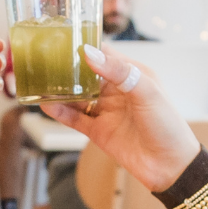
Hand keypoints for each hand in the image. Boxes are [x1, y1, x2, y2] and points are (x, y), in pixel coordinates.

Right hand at [41, 44, 200, 192]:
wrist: (170, 167)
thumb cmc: (168, 127)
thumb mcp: (147, 93)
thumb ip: (119, 72)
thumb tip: (89, 53)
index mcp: (133, 76)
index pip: (105, 56)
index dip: (86, 47)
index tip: (64, 41)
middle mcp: (117, 91)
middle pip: (85, 76)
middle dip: (66, 69)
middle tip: (44, 61)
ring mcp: (105, 111)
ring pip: (75, 97)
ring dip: (58, 91)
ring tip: (39, 83)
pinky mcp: (96, 131)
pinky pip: (73, 118)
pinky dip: (59, 112)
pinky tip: (45, 105)